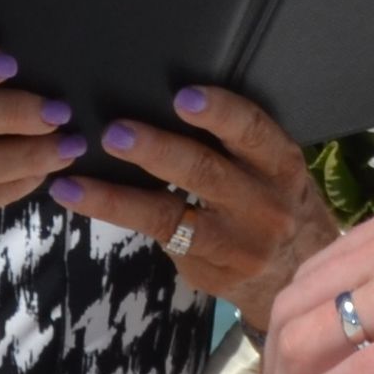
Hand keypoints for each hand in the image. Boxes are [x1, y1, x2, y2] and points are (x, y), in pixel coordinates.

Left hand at [58, 83, 329, 338]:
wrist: (298, 276)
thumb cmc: (275, 204)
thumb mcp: (274, 171)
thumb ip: (237, 143)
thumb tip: (167, 97)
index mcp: (280, 165)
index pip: (252, 132)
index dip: (219, 113)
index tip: (183, 96)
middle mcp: (262, 205)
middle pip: (205, 173)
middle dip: (157, 151)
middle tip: (115, 133)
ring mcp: (234, 242)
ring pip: (169, 213)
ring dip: (117, 195)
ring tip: (75, 178)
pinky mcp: (205, 267)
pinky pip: (154, 236)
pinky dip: (113, 212)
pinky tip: (77, 197)